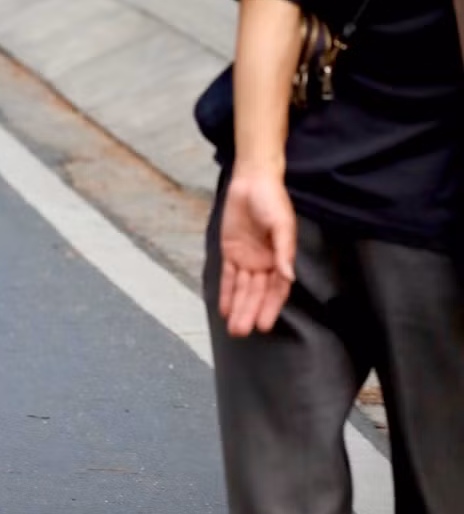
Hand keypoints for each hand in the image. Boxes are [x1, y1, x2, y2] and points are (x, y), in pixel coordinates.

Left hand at [218, 168, 296, 336]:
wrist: (252, 180)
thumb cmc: (272, 200)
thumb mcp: (282, 224)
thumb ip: (284, 251)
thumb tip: (288, 276)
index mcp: (281, 258)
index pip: (276, 290)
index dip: (270, 308)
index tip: (263, 325)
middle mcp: (264, 262)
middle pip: (256, 293)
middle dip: (249, 312)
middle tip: (242, 332)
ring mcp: (247, 258)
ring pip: (242, 289)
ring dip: (238, 308)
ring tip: (233, 329)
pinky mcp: (231, 251)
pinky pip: (227, 276)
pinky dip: (226, 293)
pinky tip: (224, 310)